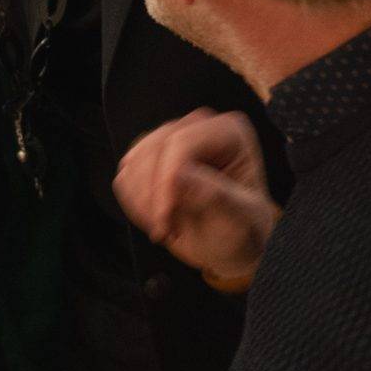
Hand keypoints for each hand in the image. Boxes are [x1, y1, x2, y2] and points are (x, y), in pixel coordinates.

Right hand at [113, 110, 277, 280]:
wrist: (229, 244)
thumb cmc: (244, 229)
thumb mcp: (243, 218)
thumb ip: (218, 195)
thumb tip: (180, 175)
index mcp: (229, 132)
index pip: (181, 143)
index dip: (165, 181)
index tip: (165, 217)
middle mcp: (198, 126)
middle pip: (152, 149)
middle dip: (152, 195)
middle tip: (164, 230)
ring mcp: (170, 138)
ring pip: (133, 162)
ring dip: (143, 202)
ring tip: (166, 227)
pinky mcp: (149, 156)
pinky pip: (126, 176)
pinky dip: (135, 203)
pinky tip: (156, 219)